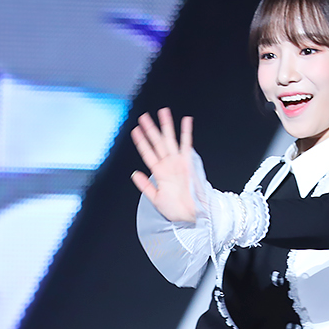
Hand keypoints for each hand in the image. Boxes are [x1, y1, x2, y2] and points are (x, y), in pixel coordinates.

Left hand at [130, 108, 196, 222]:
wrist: (193, 216)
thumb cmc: (177, 210)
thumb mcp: (155, 199)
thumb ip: (145, 186)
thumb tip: (135, 173)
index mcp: (160, 173)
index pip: (148, 153)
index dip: (141, 142)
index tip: (135, 130)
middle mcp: (168, 165)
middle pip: (157, 143)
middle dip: (150, 129)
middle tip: (144, 116)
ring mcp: (178, 163)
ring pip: (170, 140)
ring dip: (165, 126)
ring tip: (162, 112)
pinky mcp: (188, 163)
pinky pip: (187, 145)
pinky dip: (186, 133)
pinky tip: (186, 121)